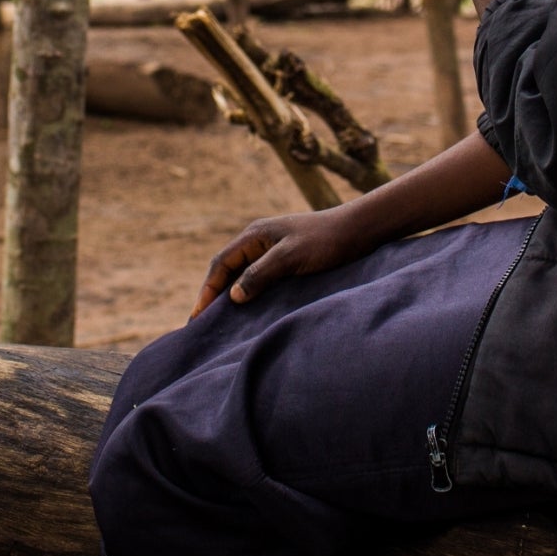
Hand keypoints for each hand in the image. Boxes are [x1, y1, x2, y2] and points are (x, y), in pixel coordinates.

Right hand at [194, 206, 375, 316]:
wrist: (358, 230)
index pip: (221, 264)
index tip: (197, 317)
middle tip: (202, 325)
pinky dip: (250, 294)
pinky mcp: (286, 260)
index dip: (207, 291)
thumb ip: (260, 274)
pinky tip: (251, 312)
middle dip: (213, 295)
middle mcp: (259, 241)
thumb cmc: (326, 241)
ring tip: (221, 323)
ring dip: (231, 296)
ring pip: (243, 275)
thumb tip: (234, 297)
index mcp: (254, 236)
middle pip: (227, 270)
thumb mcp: (291, 257)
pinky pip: (259, 278)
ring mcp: (272, 250)